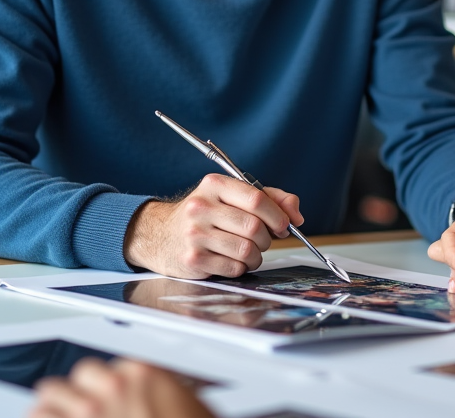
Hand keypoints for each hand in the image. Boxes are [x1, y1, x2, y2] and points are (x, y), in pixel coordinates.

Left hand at [30, 358, 213, 417]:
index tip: (107, 401)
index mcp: (146, 374)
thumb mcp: (188, 409)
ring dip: (53, 408)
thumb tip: (149, 402)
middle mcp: (115, 386)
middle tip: (80, 411)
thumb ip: (162, 397)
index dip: (106, 389)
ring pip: (51, 395)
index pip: (111, 368)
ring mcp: (90, 412)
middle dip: (78, 395)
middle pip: (80, 376)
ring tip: (53, 417)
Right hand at [123, 174, 303, 277]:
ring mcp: (195, 234)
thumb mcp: (231, 196)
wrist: (158, 234)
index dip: (277, 215)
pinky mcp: (192, 259)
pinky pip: (234, 268)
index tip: (283, 225)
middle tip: (262, 240)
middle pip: (254, 227)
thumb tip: (296, 214)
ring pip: (247, 250)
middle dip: (266, 238)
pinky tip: (231, 260)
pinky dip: (241, 267)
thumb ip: (269, 198)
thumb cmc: (204, 215)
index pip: (256, 198)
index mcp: (214, 185)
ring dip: (256, 256)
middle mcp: (201, 207)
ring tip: (248, 253)